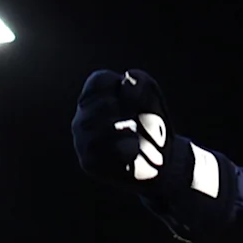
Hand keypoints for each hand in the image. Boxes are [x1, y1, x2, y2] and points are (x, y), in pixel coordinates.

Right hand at [71, 69, 202, 193]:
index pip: (99, 80)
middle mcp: (81, 118)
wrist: (161, 161)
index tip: (134, 99)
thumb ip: (141, 81)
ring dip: (127, 129)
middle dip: (127, 110)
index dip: (124, 87)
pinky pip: (109, 150)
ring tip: (134, 134)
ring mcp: (82, 141)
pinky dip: (129, 149)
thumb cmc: (152, 124)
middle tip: (134, 121)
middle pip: (103, 103)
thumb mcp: (151, 95)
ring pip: (103, 127)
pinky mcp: (88, 162)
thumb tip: (126, 81)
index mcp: (92, 98)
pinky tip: (134, 152)